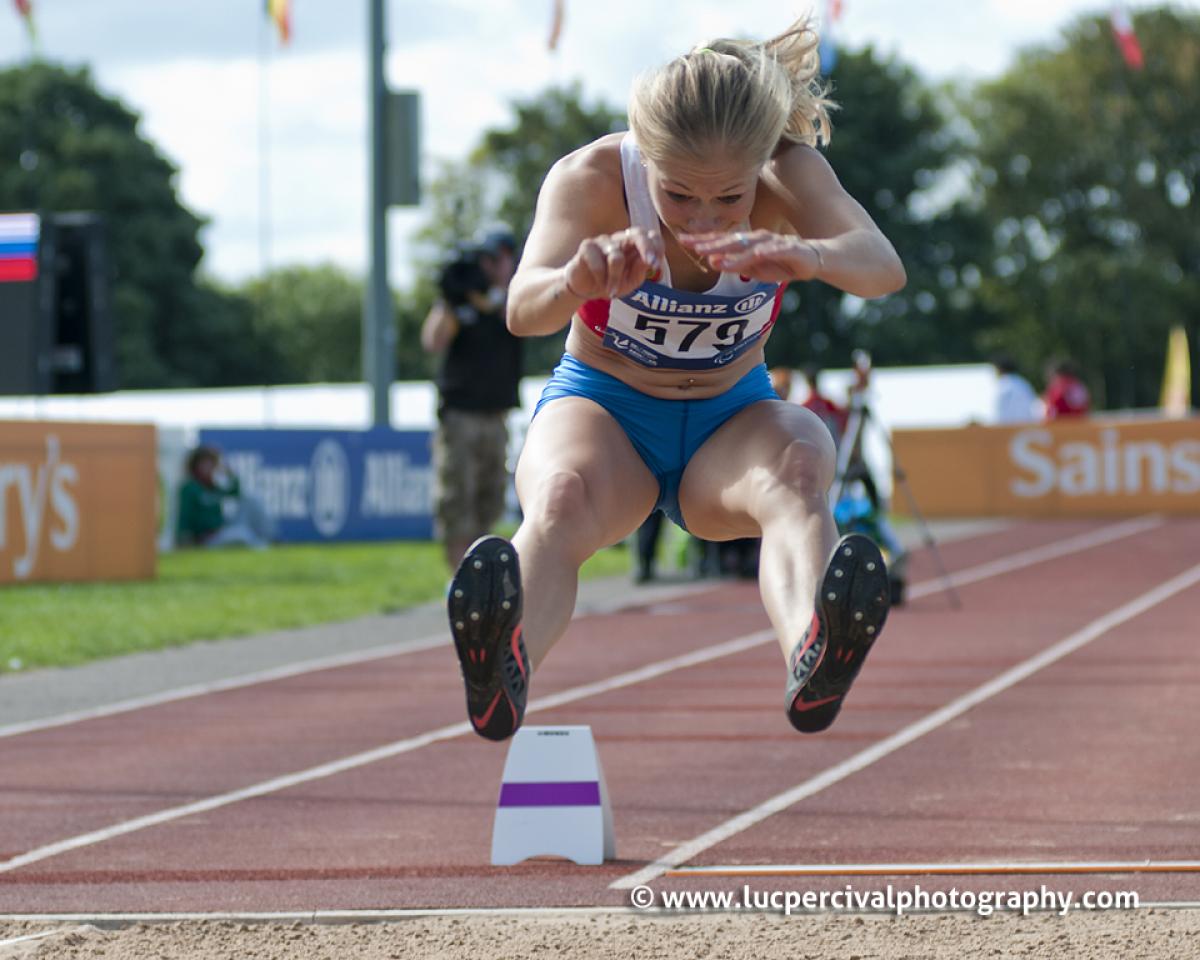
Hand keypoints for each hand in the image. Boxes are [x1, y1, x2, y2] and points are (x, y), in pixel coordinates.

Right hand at [562, 226, 664, 300]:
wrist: (585, 288)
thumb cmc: (611, 282)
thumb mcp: (630, 282)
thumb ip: (640, 271)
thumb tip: (649, 261)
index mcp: (634, 245)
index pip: (651, 236)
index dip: (657, 247)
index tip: (657, 266)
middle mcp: (620, 239)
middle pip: (638, 233)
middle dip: (647, 248)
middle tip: (651, 265)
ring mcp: (603, 241)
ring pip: (616, 257)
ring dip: (615, 279)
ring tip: (611, 292)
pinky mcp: (587, 246)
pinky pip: (598, 264)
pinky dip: (601, 278)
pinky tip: (599, 284)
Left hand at [680, 230, 822, 283]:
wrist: (816, 258)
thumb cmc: (784, 263)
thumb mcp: (758, 269)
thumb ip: (738, 265)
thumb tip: (715, 262)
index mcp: (749, 242)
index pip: (722, 240)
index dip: (703, 240)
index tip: (683, 241)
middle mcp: (758, 238)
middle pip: (731, 240)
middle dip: (710, 244)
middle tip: (690, 246)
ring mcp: (774, 242)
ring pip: (748, 246)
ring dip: (730, 251)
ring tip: (713, 258)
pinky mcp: (790, 248)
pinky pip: (774, 251)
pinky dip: (762, 253)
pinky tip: (752, 255)